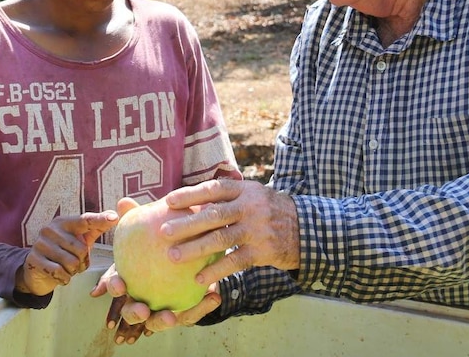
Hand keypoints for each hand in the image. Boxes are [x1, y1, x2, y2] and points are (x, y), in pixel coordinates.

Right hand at [15, 211, 117, 296]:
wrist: (38, 270)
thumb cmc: (65, 251)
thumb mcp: (80, 238)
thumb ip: (96, 227)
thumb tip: (114, 216)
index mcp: (64, 222)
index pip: (85, 220)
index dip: (100, 219)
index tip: (114, 218)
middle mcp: (50, 229)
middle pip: (81, 249)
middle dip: (83, 261)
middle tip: (76, 262)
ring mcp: (40, 244)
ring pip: (71, 263)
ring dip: (73, 271)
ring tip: (68, 268)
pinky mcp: (34, 260)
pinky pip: (59, 272)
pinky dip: (64, 278)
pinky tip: (61, 276)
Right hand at [89, 197, 220, 344]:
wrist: (191, 254)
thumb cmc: (163, 241)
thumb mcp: (152, 228)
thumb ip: (138, 217)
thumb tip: (124, 201)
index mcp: (131, 279)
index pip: (117, 285)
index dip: (114, 287)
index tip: (119, 284)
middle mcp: (143, 298)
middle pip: (132, 312)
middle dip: (134, 315)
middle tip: (143, 309)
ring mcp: (163, 309)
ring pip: (159, 321)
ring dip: (162, 321)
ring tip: (171, 316)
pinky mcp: (185, 313)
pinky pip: (192, 313)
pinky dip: (202, 307)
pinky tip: (214, 296)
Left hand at [163, 179, 299, 286]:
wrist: (305, 228)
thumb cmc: (267, 210)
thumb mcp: (252, 195)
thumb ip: (227, 197)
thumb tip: (188, 201)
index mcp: (245, 190)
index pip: (214, 189)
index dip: (191, 194)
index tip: (168, 200)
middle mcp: (250, 207)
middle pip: (214, 215)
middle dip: (187, 224)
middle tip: (163, 231)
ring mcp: (257, 230)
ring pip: (221, 239)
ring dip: (195, 249)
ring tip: (172, 256)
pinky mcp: (262, 251)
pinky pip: (235, 262)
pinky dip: (216, 271)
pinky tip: (199, 279)